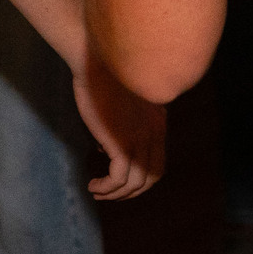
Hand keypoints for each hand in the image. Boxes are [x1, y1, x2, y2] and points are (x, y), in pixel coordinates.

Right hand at [72, 54, 164, 201]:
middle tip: (110, 193)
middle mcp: (153, 133)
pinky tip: (94, 184)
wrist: (97, 59)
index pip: (158, 162)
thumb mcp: (124, 101)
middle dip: (131, 192)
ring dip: (115, 194)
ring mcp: (139, 138)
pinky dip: (106, 188)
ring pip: (135, 183)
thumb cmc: (103, 74)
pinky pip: (119, 179)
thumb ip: (124, 121)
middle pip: (152, 177)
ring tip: (97, 191)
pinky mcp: (121, 142)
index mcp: (157, 122)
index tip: (120, 180)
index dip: (141, 178)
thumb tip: (103, 147)